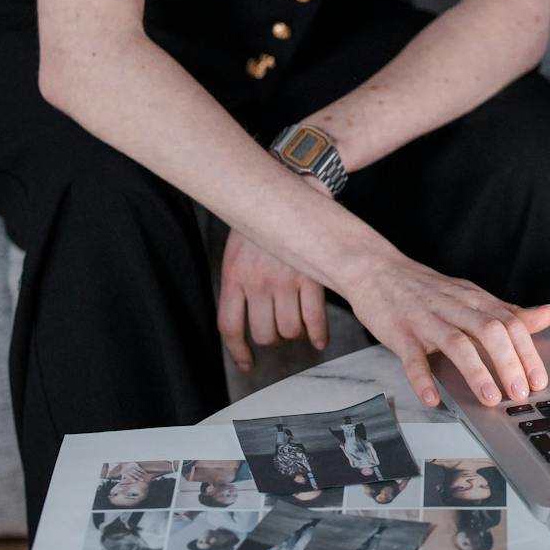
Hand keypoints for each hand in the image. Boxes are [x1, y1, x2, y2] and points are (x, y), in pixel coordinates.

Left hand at [218, 227, 328, 371]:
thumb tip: (249, 320)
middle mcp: (258, 282)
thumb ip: (241, 284)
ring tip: (298, 328)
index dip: (238, 351)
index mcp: (235, 276)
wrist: (292, 185)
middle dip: (273, 338)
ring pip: (289, 330)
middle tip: (279, 331)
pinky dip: (318, 335)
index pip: (230, 326)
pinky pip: (314, 318)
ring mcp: (285, 280)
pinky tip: (319, 340)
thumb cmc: (262, 222)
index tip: (248, 363)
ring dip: (295, 335)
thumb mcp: (238, 251)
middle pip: (263, 333)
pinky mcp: (311, 277)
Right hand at [336, 241, 549, 410]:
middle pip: (489, 331)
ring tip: (489, 398)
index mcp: (474, 300)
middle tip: (520, 393)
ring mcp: (426, 319)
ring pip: (456, 343)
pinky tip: (432, 398)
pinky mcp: (399, 332)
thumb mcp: (470, 296)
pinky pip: (412, 356)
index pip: (510, 322)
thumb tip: (546, 316)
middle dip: (509, 363)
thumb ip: (507, 311)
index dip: (527, 352)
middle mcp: (454, 307)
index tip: (539, 379)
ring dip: (476, 372)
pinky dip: (422, 378)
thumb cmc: (426, 289)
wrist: (377, 269)